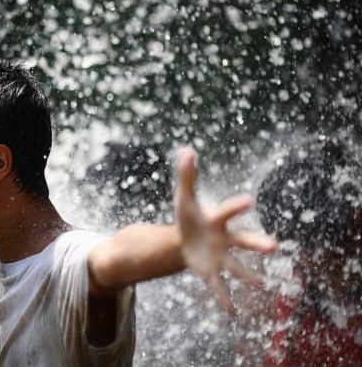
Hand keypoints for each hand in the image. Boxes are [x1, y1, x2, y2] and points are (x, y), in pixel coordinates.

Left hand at [176, 147, 276, 312]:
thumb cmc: (188, 215)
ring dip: (248, 275)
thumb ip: (187, 175)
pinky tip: (232, 310)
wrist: (184, 238)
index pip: (227, 211)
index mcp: (217, 220)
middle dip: (256, 244)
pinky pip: (218, 285)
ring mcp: (219, 256)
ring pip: (236, 267)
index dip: (236, 206)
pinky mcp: (210, 271)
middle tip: (274, 246)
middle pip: (243, 241)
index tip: (249, 201)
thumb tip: (187, 149)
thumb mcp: (183, 196)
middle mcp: (224, 239)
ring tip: (262, 285)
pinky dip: (223, 296)